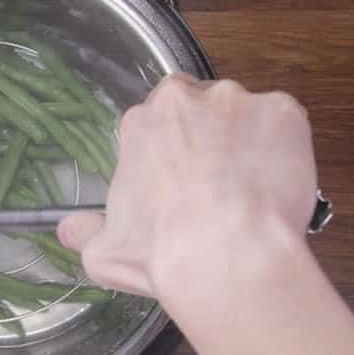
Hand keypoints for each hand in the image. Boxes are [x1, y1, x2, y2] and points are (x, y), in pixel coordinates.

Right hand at [57, 74, 317, 300]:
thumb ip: (86, 233)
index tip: (182, 186)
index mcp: (141, 122)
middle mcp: (186, 98)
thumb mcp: (105, 251)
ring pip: (245, 117)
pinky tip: (278, 185)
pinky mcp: (283, 111)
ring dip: (248, 143)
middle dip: (209, 140)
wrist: (227, 256)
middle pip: (200, 111)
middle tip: (219, 186)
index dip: (172, 157)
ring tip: (254, 191)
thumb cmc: (161, 252)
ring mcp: (238, 100)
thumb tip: (67, 229)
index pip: (157, 126)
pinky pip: (285, 125)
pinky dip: (286, 149)